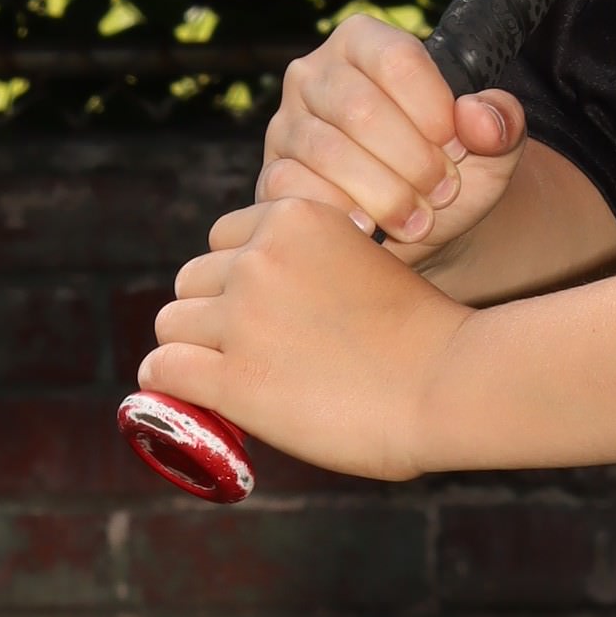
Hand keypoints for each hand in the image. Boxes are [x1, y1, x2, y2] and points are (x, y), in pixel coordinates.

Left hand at [139, 196, 470, 482]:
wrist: (452, 385)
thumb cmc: (421, 336)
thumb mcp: (359, 262)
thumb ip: (305, 265)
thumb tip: (252, 303)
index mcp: (293, 216)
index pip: (224, 240)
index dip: (240, 279)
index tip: (268, 314)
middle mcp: (260, 257)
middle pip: (191, 281)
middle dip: (214, 315)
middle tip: (254, 352)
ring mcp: (243, 317)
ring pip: (172, 324)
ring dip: (194, 351)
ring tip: (232, 378)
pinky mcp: (235, 378)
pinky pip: (164, 370)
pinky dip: (170, 386)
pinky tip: (195, 400)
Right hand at [257, 15, 525, 253]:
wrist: (414, 226)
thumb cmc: (450, 171)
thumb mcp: (492, 147)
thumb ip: (503, 123)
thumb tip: (480, 119)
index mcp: (365, 43)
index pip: (397, 58)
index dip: (434, 108)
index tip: (457, 146)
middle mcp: (314, 73)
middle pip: (360, 108)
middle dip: (412, 160)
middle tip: (443, 192)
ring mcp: (286, 124)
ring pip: (327, 152)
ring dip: (383, 194)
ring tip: (418, 219)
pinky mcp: (271, 173)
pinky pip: (294, 189)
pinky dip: (340, 214)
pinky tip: (370, 228)